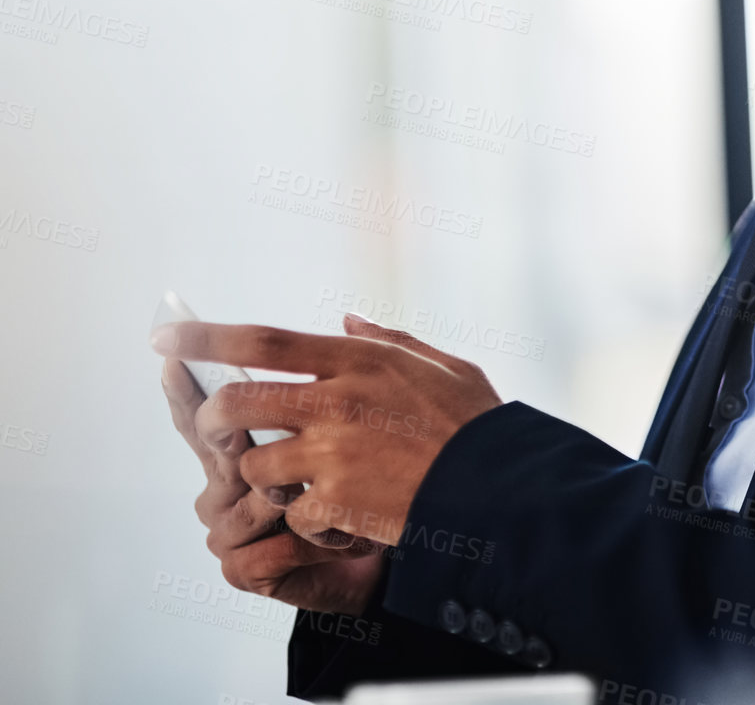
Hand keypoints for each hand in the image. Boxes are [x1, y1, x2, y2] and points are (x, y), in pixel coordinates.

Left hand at [152, 314, 502, 546]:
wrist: (502, 489)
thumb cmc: (478, 427)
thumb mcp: (444, 366)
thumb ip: (390, 340)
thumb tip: (344, 319)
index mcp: (359, 360)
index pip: (263, 340)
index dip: (205, 337)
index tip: (165, 337)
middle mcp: (337, 401)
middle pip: (238, 403)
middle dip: (214, 420)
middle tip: (219, 434)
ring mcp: (333, 454)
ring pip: (257, 468)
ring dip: (268, 483)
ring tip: (302, 488)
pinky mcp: (337, 502)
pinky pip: (294, 516)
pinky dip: (310, 523)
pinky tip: (343, 519)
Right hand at [161, 358, 384, 614]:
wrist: (405, 549)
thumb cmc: (385, 483)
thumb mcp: (378, 419)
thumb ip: (362, 373)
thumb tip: (350, 321)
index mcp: (252, 443)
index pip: (211, 411)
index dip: (187, 388)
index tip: (170, 359)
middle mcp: (230, 486)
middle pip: (215, 455)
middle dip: (238, 443)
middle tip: (266, 434)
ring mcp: (233, 529)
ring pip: (243, 503)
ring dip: (295, 501)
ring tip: (344, 499)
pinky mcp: (249, 570)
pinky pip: (263, 554)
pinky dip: (310, 544)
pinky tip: (346, 541)